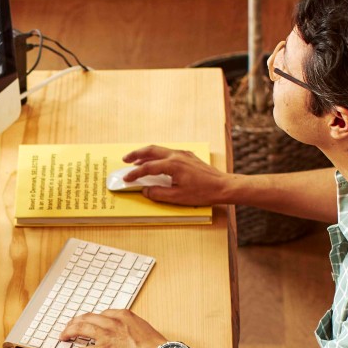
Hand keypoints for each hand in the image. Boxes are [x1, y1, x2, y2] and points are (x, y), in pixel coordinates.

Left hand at [56, 309, 168, 347]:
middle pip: (87, 318)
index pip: (101, 314)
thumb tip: (125, 330)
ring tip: (62, 337)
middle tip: (69, 327)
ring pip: (80, 329)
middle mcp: (112, 322)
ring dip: (68, 332)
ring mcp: (106, 336)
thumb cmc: (154, 345)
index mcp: (123, 315)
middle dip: (75, 322)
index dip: (91, 318)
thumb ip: (130, 325)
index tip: (87, 322)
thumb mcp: (142, 327)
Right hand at [122, 145, 237, 206]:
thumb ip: (158, 193)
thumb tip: (146, 190)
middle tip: (125, 159)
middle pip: (150, 150)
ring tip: (136, 161)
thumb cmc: (203, 192)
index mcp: (172, 165)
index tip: (126, 178)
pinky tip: (156, 162)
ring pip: (159, 149)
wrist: (222, 186)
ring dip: (146, 154)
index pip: (147, 167)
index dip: (135, 173)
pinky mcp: (188, 156)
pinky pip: (168, 152)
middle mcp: (176, 155)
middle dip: (136, 154)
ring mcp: (183, 154)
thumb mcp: (177, 197)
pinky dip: (157, 155)